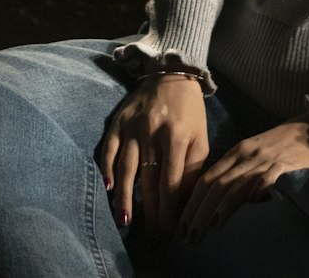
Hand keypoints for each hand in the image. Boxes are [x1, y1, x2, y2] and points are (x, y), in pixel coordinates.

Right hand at [98, 75, 208, 241]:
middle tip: (150, 235)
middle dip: (150, 211)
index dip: (169, 209)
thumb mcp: (201, 136)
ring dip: (125, 197)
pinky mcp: (119, 120)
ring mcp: (134, 126)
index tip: (168, 231)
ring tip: (124, 221)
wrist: (171, 73)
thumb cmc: (190, 111)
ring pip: (127, 167)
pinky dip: (106, 168)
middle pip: (149, 179)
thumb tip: (184, 201)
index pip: (171, 182)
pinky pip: (109, 147)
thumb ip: (194, 167)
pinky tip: (108, 188)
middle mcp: (153, 132)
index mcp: (178, 136)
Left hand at [178, 113, 308, 242]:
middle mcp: (247, 155)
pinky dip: (252, 194)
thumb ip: (239, 171)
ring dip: (215, 210)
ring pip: (233, 186)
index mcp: (238, 151)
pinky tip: (244, 208)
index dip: (191, 203)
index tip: (181, 225)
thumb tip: (216, 201)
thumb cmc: (288, 144)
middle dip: (197, 212)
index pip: (207, 178)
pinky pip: (265, 179)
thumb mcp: (257, 154)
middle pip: (214, 185)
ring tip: (204, 232)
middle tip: (185, 237)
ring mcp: (265, 160)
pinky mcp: (285, 166)